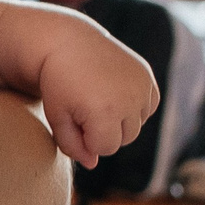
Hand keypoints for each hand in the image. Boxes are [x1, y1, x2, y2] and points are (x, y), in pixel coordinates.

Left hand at [36, 20, 160, 169]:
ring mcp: (142, 86)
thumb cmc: (57, 83)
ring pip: (136, 126)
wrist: (67, 41)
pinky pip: (147, 108)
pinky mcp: (148, 77)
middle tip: (84, 107)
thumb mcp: (56, 117)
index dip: (87, 138)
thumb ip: (72, 146)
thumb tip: (93, 163)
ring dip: (119, 120)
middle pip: (123, 139)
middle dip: (104, 131)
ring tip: (97, 99)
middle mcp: (129, 99)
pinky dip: (133, 106)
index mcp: (105, 111)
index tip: (74, 119)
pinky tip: (113, 92)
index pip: (105, 148)